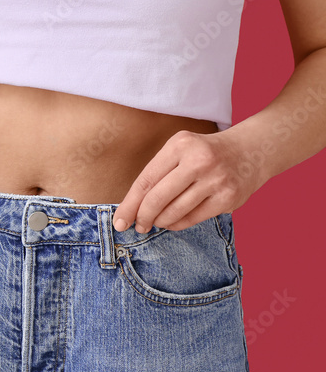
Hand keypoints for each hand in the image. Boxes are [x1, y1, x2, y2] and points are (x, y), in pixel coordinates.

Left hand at [113, 129, 263, 232]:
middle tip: (137, 226)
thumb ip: (157, 173)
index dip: (129, 204)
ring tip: (155, 222)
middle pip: (158, 198)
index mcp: (180, 145)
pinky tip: (172, 222)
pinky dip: (177, 224)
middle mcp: (199, 161)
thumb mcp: (179, 150)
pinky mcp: (228, 198)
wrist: (251, 151)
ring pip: (175, 212)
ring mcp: (216, 180)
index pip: (146, 180)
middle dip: (142, 217)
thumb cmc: (204, 153)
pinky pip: (193, 218)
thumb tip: (131, 208)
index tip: (119, 221)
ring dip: (160, 222)